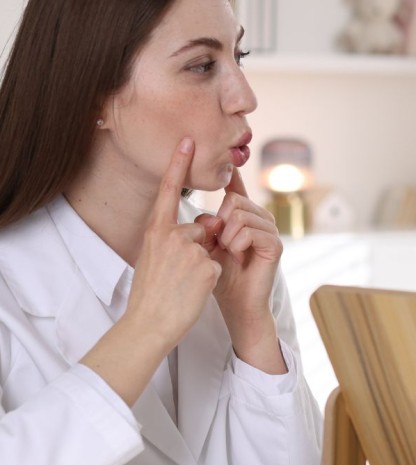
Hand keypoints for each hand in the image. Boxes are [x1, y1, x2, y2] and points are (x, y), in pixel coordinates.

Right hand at [124, 137, 221, 351]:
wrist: (149, 324)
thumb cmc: (152, 293)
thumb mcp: (157, 258)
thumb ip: (178, 238)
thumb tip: (207, 227)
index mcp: (155, 231)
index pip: (168, 193)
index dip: (178, 166)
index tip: (187, 141)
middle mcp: (171, 235)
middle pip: (203, 229)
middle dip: (202, 247)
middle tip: (179, 274)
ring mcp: (190, 250)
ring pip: (211, 248)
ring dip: (205, 266)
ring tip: (184, 285)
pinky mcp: (206, 266)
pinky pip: (217, 266)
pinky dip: (210, 280)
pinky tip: (193, 291)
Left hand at [195, 167, 285, 371]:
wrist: (236, 305)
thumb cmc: (219, 276)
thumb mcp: (206, 244)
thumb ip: (206, 223)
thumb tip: (207, 205)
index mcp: (244, 216)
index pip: (236, 188)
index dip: (229, 173)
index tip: (216, 155)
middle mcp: (261, 219)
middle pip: (235, 200)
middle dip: (220, 221)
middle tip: (220, 243)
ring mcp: (270, 231)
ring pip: (241, 214)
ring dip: (227, 235)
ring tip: (228, 251)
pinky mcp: (275, 245)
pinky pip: (250, 230)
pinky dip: (237, 243)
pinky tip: (236, 255)